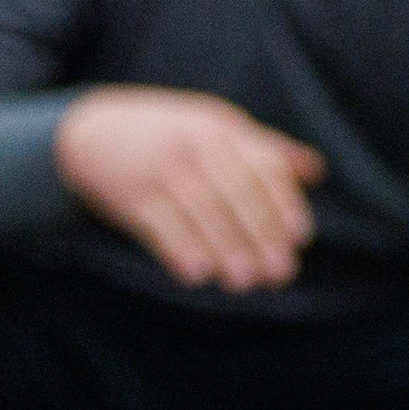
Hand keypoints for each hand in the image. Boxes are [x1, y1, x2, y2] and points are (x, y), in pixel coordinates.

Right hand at [52, 86, 325, 291]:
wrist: (90, 131)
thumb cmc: (169, 136)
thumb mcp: (214, 128)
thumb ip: (264, 148)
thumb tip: (316, 170)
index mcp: (222, 130)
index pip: (264, 166)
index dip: (285, 203)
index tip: (300, 237)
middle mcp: (194, 144)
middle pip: (237, 193)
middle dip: (261, 236)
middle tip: (278, 274)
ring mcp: (159, 167)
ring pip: (202, 212)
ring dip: (226, 250)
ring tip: (243, 282)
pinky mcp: (129, 192)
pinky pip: (159, 223)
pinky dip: (179, 249)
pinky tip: (197, 274)